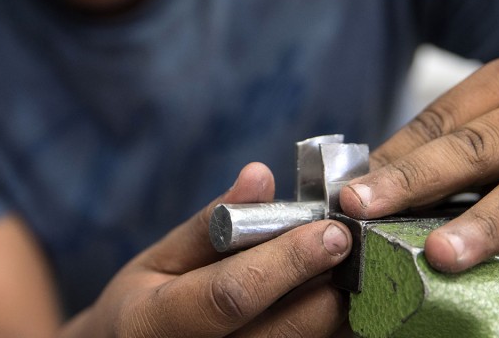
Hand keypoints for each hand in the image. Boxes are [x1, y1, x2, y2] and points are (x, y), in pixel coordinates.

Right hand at [66, 162, 353, 336]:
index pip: (232, 294)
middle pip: (283, 333)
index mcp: (155, 324)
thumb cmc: (143, 307)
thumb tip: (260, 176)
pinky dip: (326, 330)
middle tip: (355, 249)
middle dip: (327, 288)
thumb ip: (210, 224)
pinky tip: (332, 300)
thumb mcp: (159, 259)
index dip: (287, 262)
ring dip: (336, 313)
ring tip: (350, 272)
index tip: (330, 231)